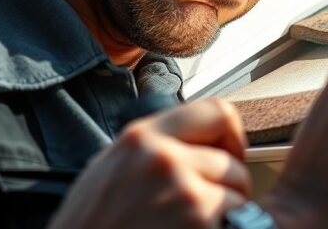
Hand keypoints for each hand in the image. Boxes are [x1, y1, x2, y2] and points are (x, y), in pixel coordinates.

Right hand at [49, 98, 250, 228]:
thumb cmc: (89, 224)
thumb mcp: (110, 166)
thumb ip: (153, 146)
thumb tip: (195, 141)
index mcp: (141, 137)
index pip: (216, 111)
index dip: (231, 135)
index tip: (228, 153)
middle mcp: (163, 158)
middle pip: (232, 158)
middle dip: (229, 182)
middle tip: (210, 199)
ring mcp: (182, 191)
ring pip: (238, 192)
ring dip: (226, 209)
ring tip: (193, 220)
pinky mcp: (198, 220)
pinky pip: (236, 218)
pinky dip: (223, 228)